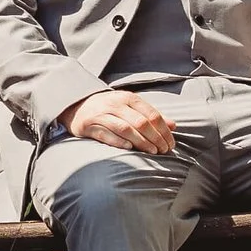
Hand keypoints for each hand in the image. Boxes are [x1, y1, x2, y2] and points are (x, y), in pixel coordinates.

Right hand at [60, 89, 176, 153]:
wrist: (77, 106)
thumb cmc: (110, 109)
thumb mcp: (131, 107)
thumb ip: (151, 116)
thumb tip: (173, 126)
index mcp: (129, 98)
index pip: (152, 114)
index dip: (164, 130)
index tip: (171, 143)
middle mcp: (115, 104)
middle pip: (141, 122)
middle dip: (156, 138)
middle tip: (164, 150)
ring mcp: (101, 114)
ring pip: (125, 129)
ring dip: (141, 142)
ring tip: (152, 152)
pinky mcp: (89, 125)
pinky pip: (106, 134)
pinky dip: (118, 142)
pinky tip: (129, 149)